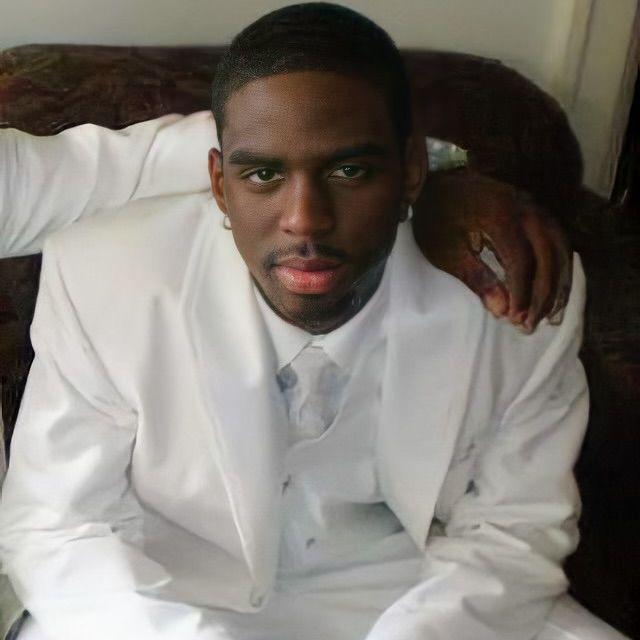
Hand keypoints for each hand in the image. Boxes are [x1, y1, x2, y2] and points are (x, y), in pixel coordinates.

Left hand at [412, 169, 571, 332]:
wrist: (439, 183)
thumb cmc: (438, 219)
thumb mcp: (447, 251)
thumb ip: (477, 279)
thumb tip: (502, 310)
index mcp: (501, 217)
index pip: (522, 261)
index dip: (522, 293)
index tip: (515, 319)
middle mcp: (526, 209)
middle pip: (548, 256)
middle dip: (542, 295)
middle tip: (531, 325)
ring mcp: (536, 207)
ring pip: (560, 249)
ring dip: (557, 284)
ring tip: (548, 315)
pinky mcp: (538, 211)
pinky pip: (559, 241)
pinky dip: (560, 268)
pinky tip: (554, 291)